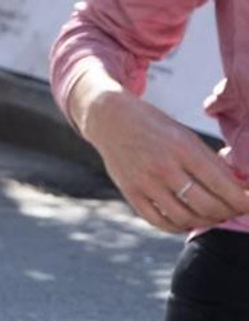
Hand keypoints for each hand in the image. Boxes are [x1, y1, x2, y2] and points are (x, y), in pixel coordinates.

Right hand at [82, 89, 248, 232]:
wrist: (108, 117)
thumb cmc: (153, 124)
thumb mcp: (184, 134)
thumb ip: (209, 161)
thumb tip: (239, 186)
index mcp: (182, 148)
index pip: (223, 185)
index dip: (243, 201)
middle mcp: (163, 167)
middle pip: (208, 206)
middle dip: (228, 213)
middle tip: (234, 211)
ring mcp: (145, 182)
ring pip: (186, 218)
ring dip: (205, 222)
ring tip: (212, 215)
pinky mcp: (130, 192)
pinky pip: (159, 221)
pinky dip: (178, 226)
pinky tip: (187, 220)